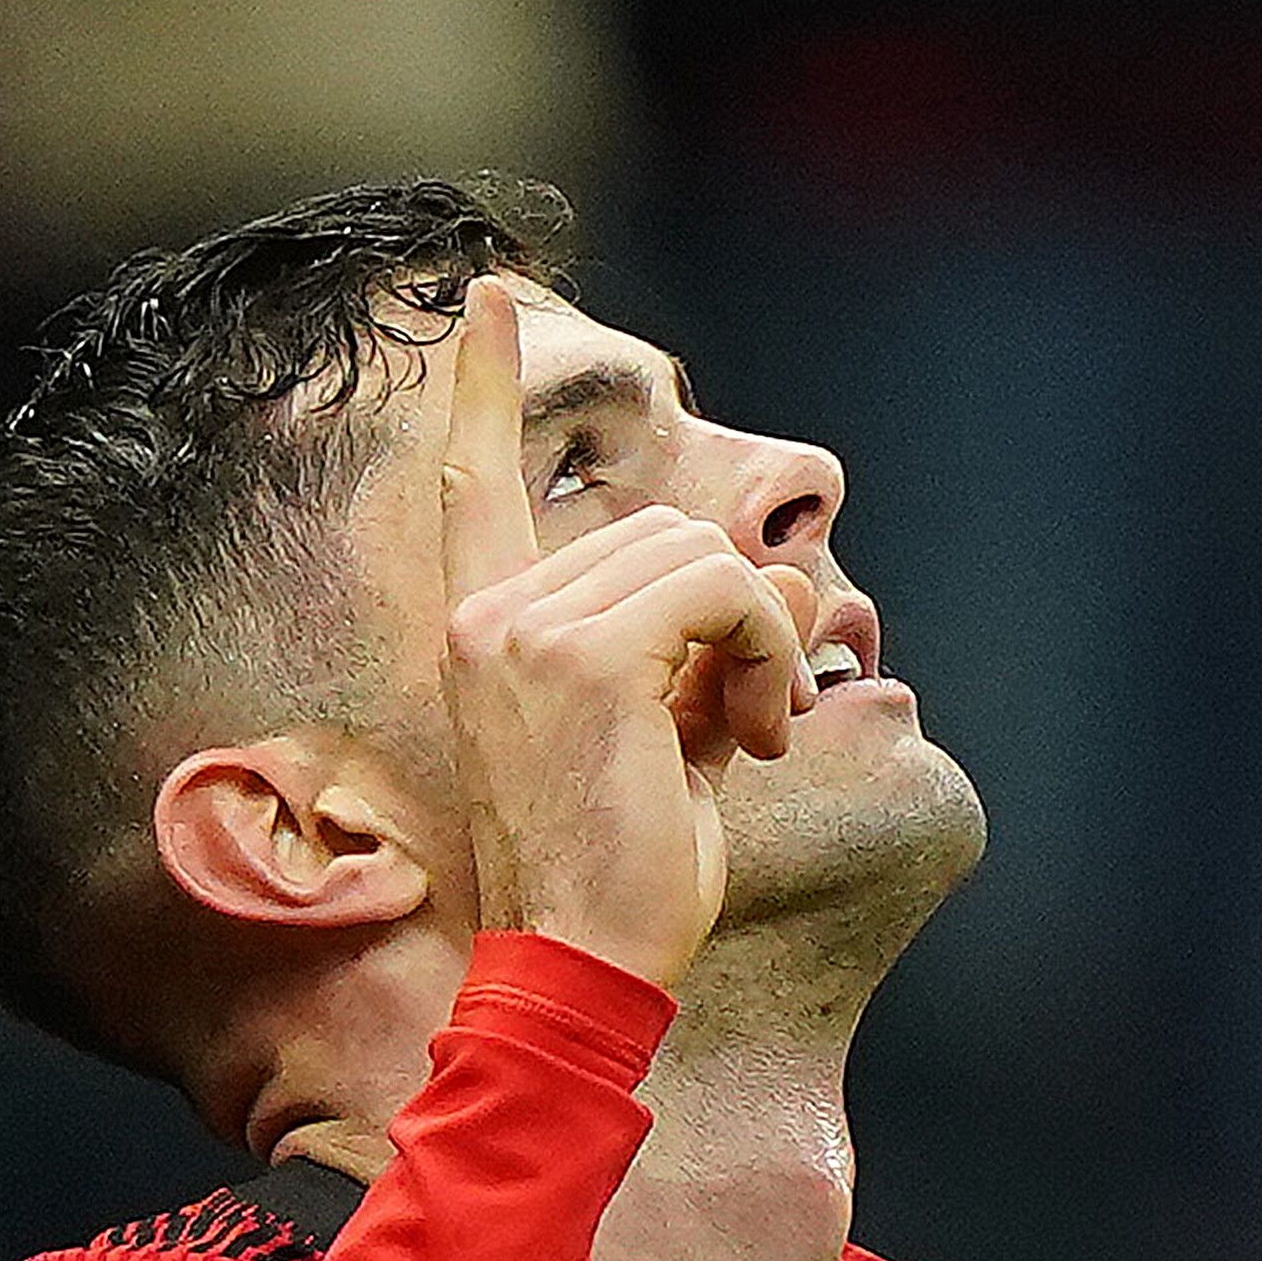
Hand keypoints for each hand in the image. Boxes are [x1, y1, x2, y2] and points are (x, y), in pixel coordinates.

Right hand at [437, 276, 818, 986]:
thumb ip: (713, 647)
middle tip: (751, 721)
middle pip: (663, 530)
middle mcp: (487, 618)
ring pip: (702, 557)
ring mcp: (527, 632)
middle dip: (735, 615)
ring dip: (759, 642)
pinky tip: (756, 735)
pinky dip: (765, 654)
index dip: (479, 385)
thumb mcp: (672, 735)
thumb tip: (791, 586)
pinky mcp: (589, 658)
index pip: (470, 482)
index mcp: (483, 630)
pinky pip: (722, 592)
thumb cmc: (621, 871)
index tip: (483, 294)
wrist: (579, 966)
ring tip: (750, 735)